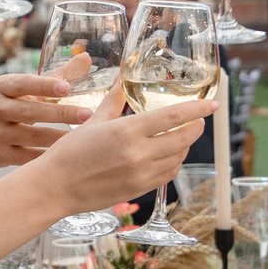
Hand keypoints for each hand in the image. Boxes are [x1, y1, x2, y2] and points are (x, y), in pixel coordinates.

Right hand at [0, 69, 97, 174]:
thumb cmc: (6, 109)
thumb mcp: (21, 91)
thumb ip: (55, 77)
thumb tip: (86, 59)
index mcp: (1, 87)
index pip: (23, 83)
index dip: (44, 85)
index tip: (66, 88)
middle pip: (29, 111)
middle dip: (60, 113)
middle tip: (86, 115)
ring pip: (32, 136)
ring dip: (59, 137)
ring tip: (83, 137)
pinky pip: (28, 156)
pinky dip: (48, 156)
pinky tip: (66, 154)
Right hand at [22, 83, 211, 215]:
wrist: (55, 188)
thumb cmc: (69, 153)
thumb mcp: (93, 121)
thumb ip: (114, 101)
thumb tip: (121, 78)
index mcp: (127, 132)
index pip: (173, 117)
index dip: (196, 110)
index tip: (212, 105)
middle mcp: (139, 154)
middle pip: (183, 139)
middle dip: (196, 128)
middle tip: (199, 119)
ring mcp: (141, 174)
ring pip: (178, 158)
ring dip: (185, 145)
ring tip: (182, 135)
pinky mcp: (139, 189)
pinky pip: (167, 175)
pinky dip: (174, 162)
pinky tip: (169, 155)